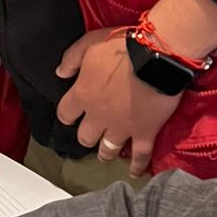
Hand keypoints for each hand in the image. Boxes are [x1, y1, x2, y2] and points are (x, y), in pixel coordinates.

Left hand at [55, 29, 180, 177]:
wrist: (156, 56)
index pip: (65, 114)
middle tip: (92, 133)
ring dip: (106, 152)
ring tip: (107, 153)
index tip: (72, 115)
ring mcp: (121, 127)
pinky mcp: (144, 132)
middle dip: (87, 135)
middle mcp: (98, 116)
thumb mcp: (88, 44)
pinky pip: (140, 156)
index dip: (68, 115)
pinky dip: (137, 166)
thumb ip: (70, 60)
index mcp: (82, 95)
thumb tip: (60, 73)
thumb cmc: (122, 46)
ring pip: (107, 149)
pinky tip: (134, 172)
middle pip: (85, 136)